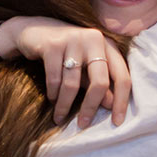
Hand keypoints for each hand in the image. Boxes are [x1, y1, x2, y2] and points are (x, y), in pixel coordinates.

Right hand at [0, 17, 131, 126]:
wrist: (34, 31)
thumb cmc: (67, 54)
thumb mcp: (86, 68)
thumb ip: (99, 83)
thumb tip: (112, 105)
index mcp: (108, 46)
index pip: (122, 76)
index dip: (121, 101)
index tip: (117, 122)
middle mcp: (94, 39)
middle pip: (100, 82)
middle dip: (91, 107)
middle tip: (83, 125)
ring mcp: (73, 40)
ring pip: (72, 83)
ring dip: (65, 105)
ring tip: (59, 117)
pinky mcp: (52, 44)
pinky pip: (54, 79)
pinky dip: (53, 94)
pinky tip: (51, 100)